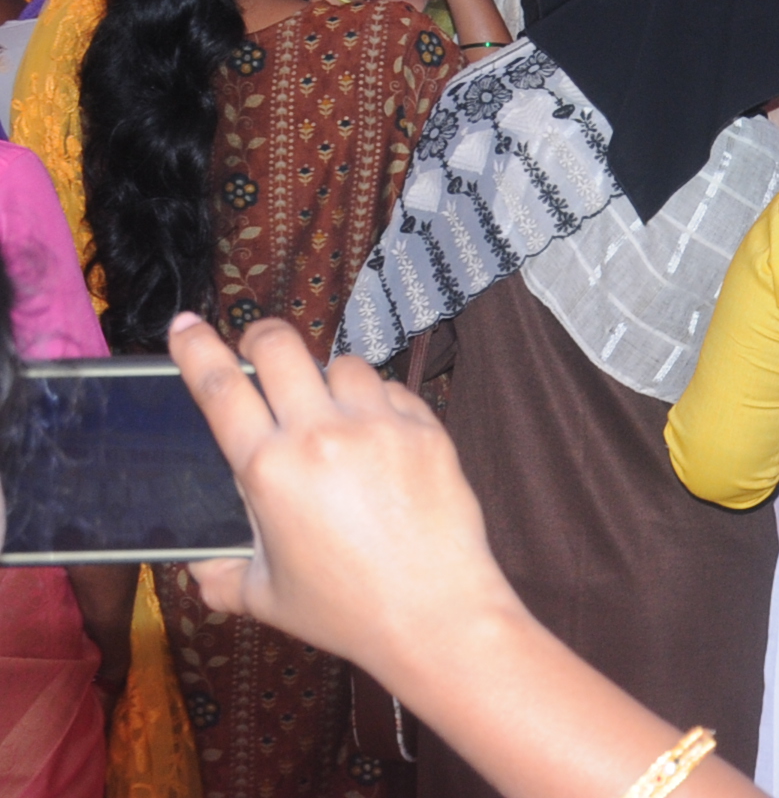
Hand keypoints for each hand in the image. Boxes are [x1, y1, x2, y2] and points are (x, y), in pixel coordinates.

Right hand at [173, 314, 520, 687]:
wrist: (434, 612)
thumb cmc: (345, 610)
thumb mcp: (263, 597)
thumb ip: (220, 575)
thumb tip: (199, 564)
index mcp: (269, 470)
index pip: (220, 389)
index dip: (196, 349)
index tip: (185, 325)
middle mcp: (322, 435)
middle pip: (280, 348)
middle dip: (260, 339)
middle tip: (256, 350)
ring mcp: (379, 425)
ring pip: (343, 364)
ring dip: (326, 378)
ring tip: (325, 409)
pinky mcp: (425, 427)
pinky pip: (391, 390)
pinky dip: (375, 401)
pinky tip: (374, 435)